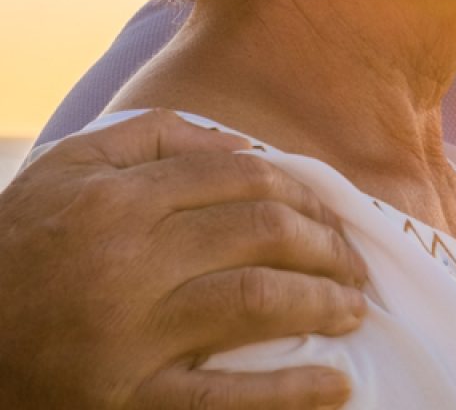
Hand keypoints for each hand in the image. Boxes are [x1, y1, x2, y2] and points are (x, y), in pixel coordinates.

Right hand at [0, 109, 368, 408]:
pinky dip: (290, 392)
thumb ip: (153, 140)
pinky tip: (336, 384)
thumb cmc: (21, 248)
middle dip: (325, 243)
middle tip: (353, 259)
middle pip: (262, 232)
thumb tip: (244, 145)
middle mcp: (126, 261)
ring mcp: (128, 336)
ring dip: (323, 301)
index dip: (302, 190)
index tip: (330, 211)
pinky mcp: (126, 402)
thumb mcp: (67, 171)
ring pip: (257, 300)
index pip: (242, 178)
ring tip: (354, 307)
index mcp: (117, 200)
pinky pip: (223, 398)